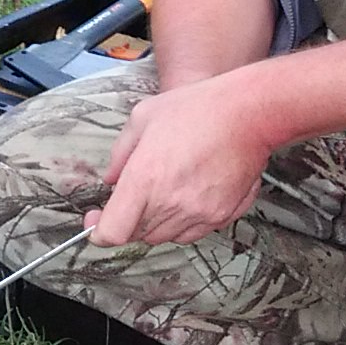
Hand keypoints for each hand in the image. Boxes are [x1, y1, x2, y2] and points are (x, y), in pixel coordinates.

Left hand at [91, 75, 276, 245]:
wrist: (249, 113)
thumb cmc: (197, 108)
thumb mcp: (143, 118)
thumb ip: (120, 153)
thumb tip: (111, 179)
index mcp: (145, 180)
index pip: (113, 231)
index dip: (99, 231)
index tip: (96, 220)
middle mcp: (170, 204)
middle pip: (138, 235)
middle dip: (129, 220)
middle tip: (134, 195)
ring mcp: (198, 214)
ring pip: (165, 236)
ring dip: (156, 222)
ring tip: (164, 190)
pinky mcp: (221, 216)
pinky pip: (193, 233)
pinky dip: (183, 223)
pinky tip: (186, 196)